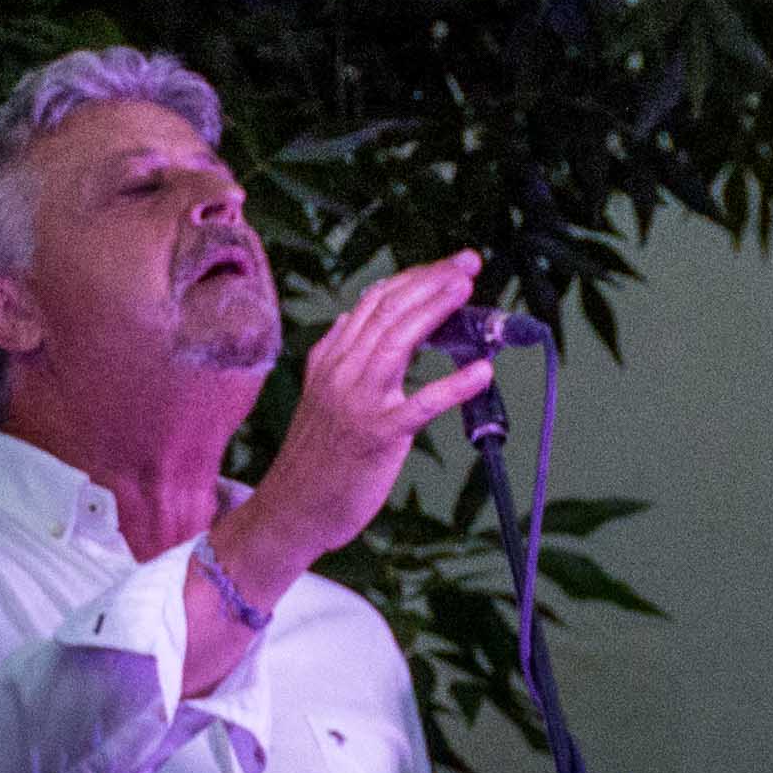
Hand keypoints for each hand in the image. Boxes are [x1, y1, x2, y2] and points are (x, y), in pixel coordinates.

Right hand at [212, 251, 503, 621]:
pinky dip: (453, 385)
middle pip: (389, 311)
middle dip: (431, 281)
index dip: (414, 278)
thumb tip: (355, 316)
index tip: (447, 265)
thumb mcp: (319, 394)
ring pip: (399, 341)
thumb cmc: (313, 459)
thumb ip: (337, 355)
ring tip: (467, 290)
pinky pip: (420, 405)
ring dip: (436, 310)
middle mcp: (341, 372)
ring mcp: (357, 401)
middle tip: (467, 263)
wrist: (290, 510)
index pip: (374, 302)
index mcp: (330, 359)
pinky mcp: (376, 436)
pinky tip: (482, 372)